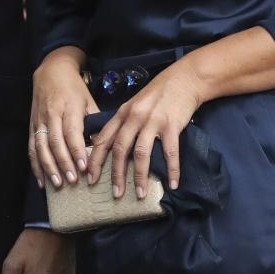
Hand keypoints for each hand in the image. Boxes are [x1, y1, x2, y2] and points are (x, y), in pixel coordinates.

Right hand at [30, 48, 98, 189]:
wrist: (51, 71)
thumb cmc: (74, 88)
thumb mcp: (88, 101)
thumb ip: (94, 123)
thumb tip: (102, 148)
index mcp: (69, 107)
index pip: (72, 132)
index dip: (76, 151)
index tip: (84, 167)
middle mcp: (52, 114)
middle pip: (56, 142)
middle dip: (63, 163)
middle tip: (72, 181)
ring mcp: (39, 120)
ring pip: (42, 147)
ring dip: (48, 167)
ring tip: (57, 184)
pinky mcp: (31, 125)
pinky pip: (32, 148)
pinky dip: (35, 165)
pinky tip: (42, 180)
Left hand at [87, 61, 204, 197]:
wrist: (184, 80)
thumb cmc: (158, 95)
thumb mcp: (134, 105)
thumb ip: (122, 124)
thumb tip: (111, 147)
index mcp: (122, 114)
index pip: (103, 140)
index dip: (95, 161)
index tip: (90, 179)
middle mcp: (134, 117)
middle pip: (120, 150)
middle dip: (116, 175)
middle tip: (115, 194)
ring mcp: (153, 121)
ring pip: (142, 154)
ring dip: (140, 177)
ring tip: (140, 194)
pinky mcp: (172, 125)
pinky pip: (170, 152)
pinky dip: (171, 170)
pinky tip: (172, 184)